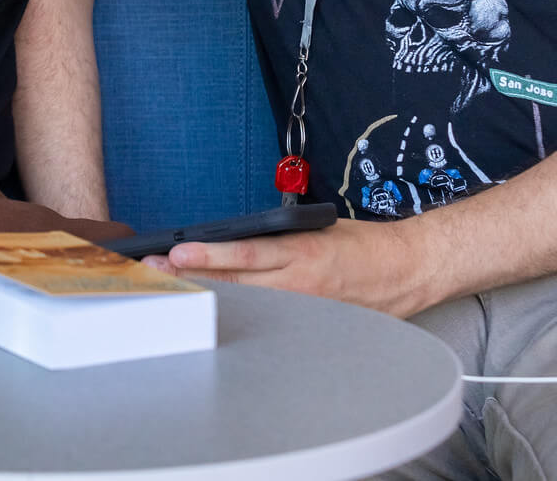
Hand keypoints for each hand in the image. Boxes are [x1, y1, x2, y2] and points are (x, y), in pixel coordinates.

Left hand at [149, 218, 436, 317]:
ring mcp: (302, 311)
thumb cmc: (360, 246)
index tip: (176, 254)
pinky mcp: (306, 326)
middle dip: (192, 279)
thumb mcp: (316, 229)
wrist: (403, 270)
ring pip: (244, 305)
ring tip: (169, 291)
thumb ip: (278, 237)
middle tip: (153, 273)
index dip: (208, 255)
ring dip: (205, 296)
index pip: (245, 254)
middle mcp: (299, 284)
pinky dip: (234, 316)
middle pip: (235, 285)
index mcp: (302, 251)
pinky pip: (264, 321)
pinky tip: (208, 314)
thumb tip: (231, 242)